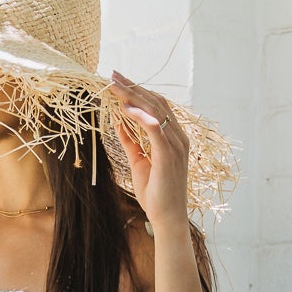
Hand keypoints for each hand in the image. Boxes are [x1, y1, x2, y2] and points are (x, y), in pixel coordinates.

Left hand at [110, 70, 189, 229]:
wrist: (166, 217)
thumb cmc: (155, 193)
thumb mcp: (139, 161)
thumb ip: (131, 142)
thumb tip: (118, 122)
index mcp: (173, 137)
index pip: (156, 105)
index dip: (137, 91)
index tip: (118, 81)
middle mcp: (178, 137)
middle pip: (155, 102)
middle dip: (132, 87)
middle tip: (113, 74)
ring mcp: (176, 145)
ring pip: (155, 110)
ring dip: (133, 96)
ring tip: (114, 85)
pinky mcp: (168, 155)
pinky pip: (154, 128)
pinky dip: (140, 116)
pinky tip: (125, 108)